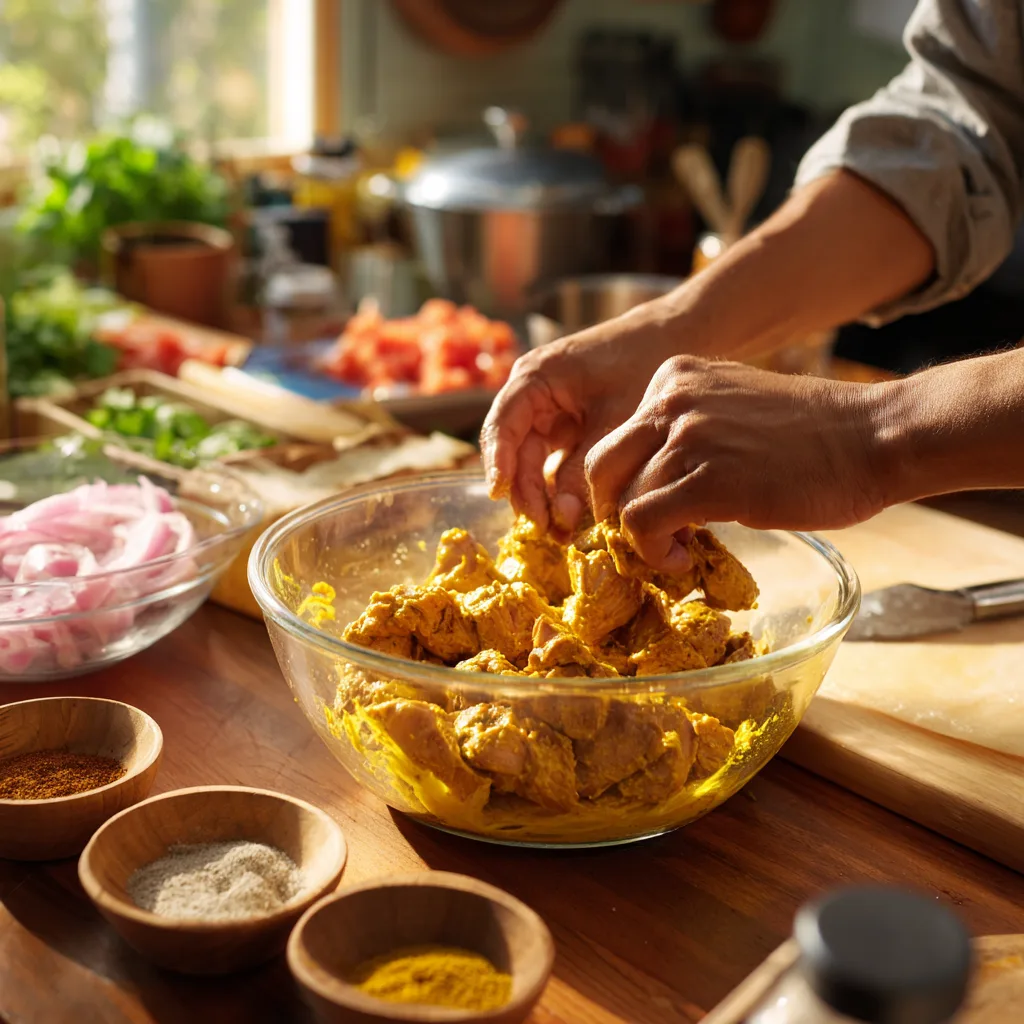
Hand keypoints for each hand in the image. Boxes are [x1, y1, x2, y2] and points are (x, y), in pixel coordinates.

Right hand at [480, 313, 675, 535]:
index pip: (502, 425)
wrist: (679, 336)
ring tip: (563, 534)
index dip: (499, 463)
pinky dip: (563, 491)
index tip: (502, 495)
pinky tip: (577, 520)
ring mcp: (550, 416)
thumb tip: (563, 517)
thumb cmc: (645, 361)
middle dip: (526, 492)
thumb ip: (586, 466)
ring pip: (533, 465)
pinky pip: (555, 466)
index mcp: (535, 379)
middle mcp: (533, 397)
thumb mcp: (616, 418)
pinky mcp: (569, 432)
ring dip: (544, 499)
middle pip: (514, 452)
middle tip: (546, 529)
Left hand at [585, 355, 891, 570]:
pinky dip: (652, 551)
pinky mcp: (708, 479)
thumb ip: (688, 433)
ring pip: (622, 500)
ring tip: (678, 550)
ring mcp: (688, 436)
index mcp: (674, 376)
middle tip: (645, 536)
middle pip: (602, 466)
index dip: (625, 483)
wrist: (876, 438)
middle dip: (613, 510)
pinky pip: (642, 522)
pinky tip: (681, 559)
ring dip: (642, 538)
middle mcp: (672, 398)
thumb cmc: (815, 435)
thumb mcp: (735, 409)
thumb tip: (649, 483)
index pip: (618, 436)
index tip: (653, 509)